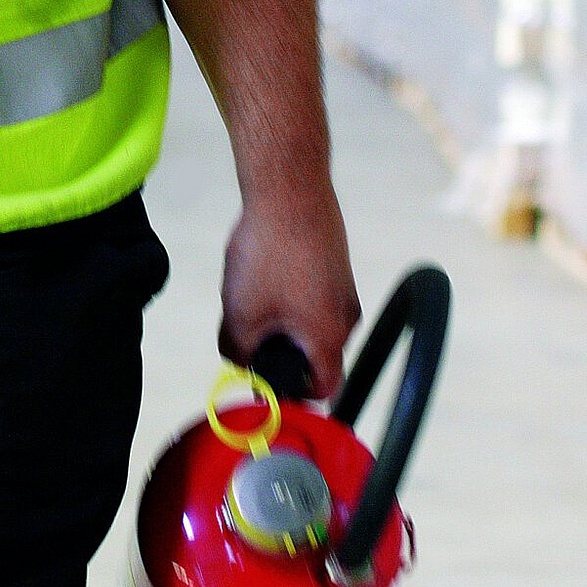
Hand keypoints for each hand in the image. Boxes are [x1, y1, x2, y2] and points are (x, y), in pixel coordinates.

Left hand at [218, 185, 360, 399]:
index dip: (294, 396)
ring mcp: (344, 289)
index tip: (267, 388)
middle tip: (245, 338)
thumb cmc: (269, 254)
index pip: (323, 388)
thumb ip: (239, 353)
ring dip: (280, 324)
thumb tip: (240, 364)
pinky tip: (263, 277)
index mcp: (329, 336)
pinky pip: (311, 299)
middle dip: (278, 354)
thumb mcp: (240, 315)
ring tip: (251, 299)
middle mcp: (346, 316)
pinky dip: (287, 299)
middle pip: (314, 356)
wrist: (290, 191)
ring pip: (309, 325)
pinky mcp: (336, 267)